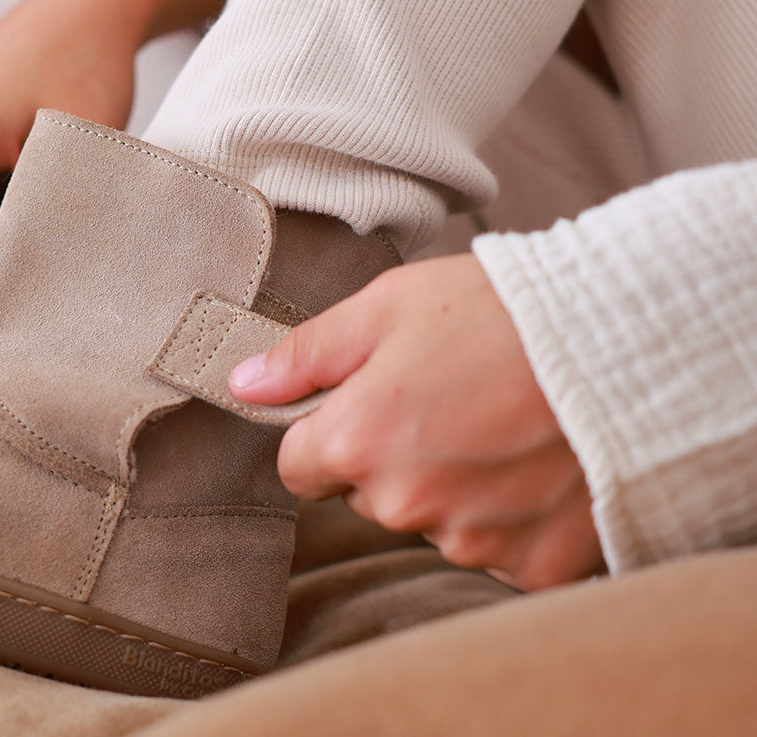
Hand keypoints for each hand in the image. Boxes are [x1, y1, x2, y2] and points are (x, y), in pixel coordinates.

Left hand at [228, 253, 603, 589]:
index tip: (370, 406)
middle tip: (452, 401)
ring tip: (503, 425)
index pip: (299, 466)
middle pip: (367, 495)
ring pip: (432, 523)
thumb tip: (244, 384)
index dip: (329, 433)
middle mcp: (405, 503)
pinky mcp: (532, 566)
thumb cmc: (502, 311)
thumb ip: (307, 353)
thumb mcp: (389, 306)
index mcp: (357, 441)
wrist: (629, 344)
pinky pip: (496, 550)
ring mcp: (471, 540)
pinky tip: (536, 466)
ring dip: (453, 487)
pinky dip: (511, 518)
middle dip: (393, 457)